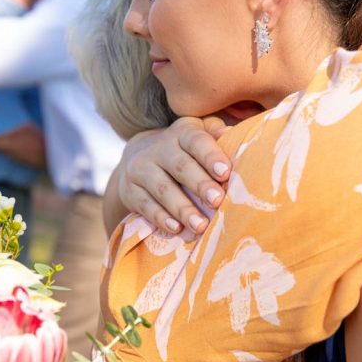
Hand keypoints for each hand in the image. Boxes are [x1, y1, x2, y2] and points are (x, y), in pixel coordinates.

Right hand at [117, 116, 230, 233]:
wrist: (138, 157)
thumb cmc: (183, 150)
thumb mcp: (198, 135)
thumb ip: (216, 133)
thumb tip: (233, 134)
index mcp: (181, 133)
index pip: (196, 141)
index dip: (210, 156)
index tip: (225, 172)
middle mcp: (158, 148)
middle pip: (180, 166)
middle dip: (200, 185)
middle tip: (217, 201)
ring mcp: (140, 169)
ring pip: (162, 189)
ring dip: (182, 209)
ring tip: (201, 225)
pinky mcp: (129, 190)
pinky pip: (145, 205)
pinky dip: (161, 218)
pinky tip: (176, 228)